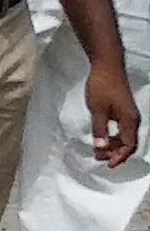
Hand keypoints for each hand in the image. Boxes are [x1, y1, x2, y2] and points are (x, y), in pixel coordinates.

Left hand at [90, 54, 137, 169]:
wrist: (107, 65)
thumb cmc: (102, 86)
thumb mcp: (97, 110)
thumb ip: (99, 129)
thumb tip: (100, 148)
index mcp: (130, 121)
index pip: (128, 145)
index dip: (119, 157)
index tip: (108, 165)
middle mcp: (133, 119)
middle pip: (128, 143)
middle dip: (114, 153)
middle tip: (98, 158)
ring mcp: (129, 114)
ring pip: (124, 136)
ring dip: (112, 144)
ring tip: (97, 150)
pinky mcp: (123, 109)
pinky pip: (121, 128)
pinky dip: (112, 135)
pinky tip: (101, 137)